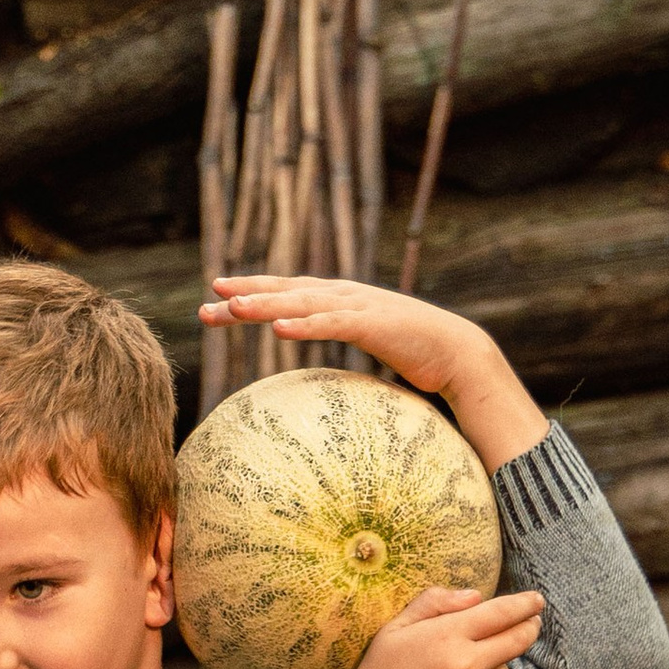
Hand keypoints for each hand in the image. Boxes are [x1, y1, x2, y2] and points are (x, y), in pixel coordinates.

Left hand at [198, 272, 547, 467]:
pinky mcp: (374, 324)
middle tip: (209, 297)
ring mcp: (359, 307)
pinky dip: (305, 323)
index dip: (254, 291)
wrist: (460, 354)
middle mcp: (345, 295)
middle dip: (246, 293)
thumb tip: (318, 378)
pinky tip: (278, 328)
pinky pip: (331, 323)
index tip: (218, 297)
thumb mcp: (368, 348)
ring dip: (266, 303)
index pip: (289, 292)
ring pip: (302, 302)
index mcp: (341, 300)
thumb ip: (341, 348)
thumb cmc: (415, 356)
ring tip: (232, 307)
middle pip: (286, 290)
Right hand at [285, 576, 546, 668]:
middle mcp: (467, 666)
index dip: (524, 604)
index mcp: (446, 637)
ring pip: (505, 668)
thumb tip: (476, 596)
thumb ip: (434, 603)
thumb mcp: (395, 629)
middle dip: (529, 626)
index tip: (537, 600)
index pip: (500, 612)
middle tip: (533, 620)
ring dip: (495, 662)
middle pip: (518, 638)